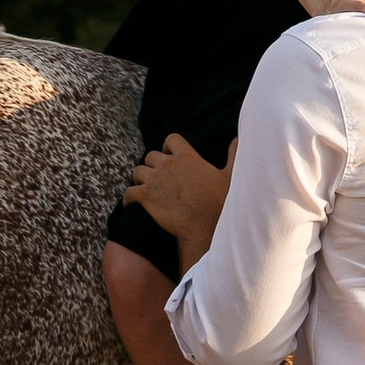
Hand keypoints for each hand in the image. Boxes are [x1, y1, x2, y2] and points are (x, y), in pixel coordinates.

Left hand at [125, 133, 233, 261]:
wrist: (206, 225)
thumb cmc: (220, 202)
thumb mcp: (230, 175)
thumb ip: (232, 154)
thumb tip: (236, 139)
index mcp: (187, 157)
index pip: (171, 139)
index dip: (168, 146)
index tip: (169, 155)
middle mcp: (168, 164)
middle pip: (150, 156)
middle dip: (152, 166)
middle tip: (157, 179)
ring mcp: (154, 180)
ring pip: (137, 172)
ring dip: (140, 180)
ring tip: (144, 190)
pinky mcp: (145, 197)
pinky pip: (128, 193)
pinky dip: (128, 199)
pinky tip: (131, 205)